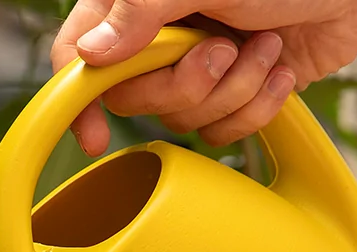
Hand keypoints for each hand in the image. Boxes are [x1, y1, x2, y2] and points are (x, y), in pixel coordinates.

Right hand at [51, 0, 356, 153]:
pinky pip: (222, 133)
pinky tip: (279, 70)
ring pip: (183, 119)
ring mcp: (196, 67)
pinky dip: (257, 108)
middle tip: (225, 49)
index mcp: (136, 4)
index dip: (78, 98)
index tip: (93, 134)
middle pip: (135, 99)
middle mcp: (160, 36)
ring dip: (234, 91)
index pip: (78, 54)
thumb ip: (140, 13)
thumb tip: (89, 54)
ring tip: (266, 48)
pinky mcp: (233, 95)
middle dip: (189, 84)